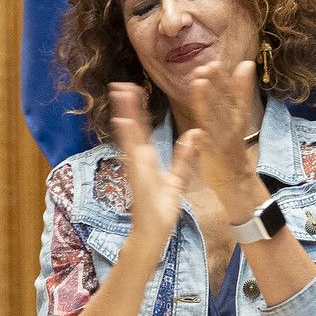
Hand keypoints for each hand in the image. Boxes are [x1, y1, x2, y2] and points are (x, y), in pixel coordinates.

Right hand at [111, 85, 199, 246]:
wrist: (154, 232)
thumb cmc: (161, 209)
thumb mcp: (177, 178)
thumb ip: (184, 156)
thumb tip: (194, 134)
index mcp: (146, 159)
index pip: (142, 129)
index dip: (138, 110)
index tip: (133, 90)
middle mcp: (138, 159)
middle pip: (132, 127)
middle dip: (127, 106)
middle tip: (120, 84)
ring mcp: (135, 166)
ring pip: (129, 135)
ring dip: (125, 114)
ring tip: (121, 94)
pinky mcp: (137, 175)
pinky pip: (132, 153)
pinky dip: (127, 137)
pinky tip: (124, 122)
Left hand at [183, 58, 260, 198]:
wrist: (236, 179)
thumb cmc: (232, 144)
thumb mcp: (239, 115)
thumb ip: (239, 91)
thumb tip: (246, 64)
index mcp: (237, 115)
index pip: (232, 94)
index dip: (224, 80)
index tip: (214, 63)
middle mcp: (232, 126)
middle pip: (223, 103)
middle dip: (215, 85)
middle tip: (205, 67)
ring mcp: (222, 140)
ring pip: (214, 119)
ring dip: (207, 102)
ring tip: (199, 84)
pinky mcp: (212, 155)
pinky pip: (207, 145)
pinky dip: (202, 137)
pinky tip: (196, 129)